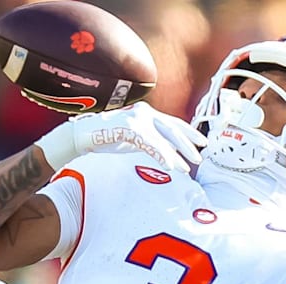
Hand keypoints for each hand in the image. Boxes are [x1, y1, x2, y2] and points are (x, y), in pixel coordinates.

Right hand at [35, 101, 206, 171]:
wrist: (84, 135)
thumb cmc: (107, 138)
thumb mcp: (133, 138)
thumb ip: (149, 140)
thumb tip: (166, 150)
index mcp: (147, 113)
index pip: (173, 122)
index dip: (188, 132)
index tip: (202, 142)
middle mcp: (145, 113)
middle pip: (172, 129)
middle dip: (188, 144)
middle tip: (199, 157)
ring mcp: (137, 120)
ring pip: (164, 137)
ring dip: (176, 153)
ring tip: (186, 167)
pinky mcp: (129, 129)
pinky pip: (150, 145)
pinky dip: (161, 155)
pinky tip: (170, 166)